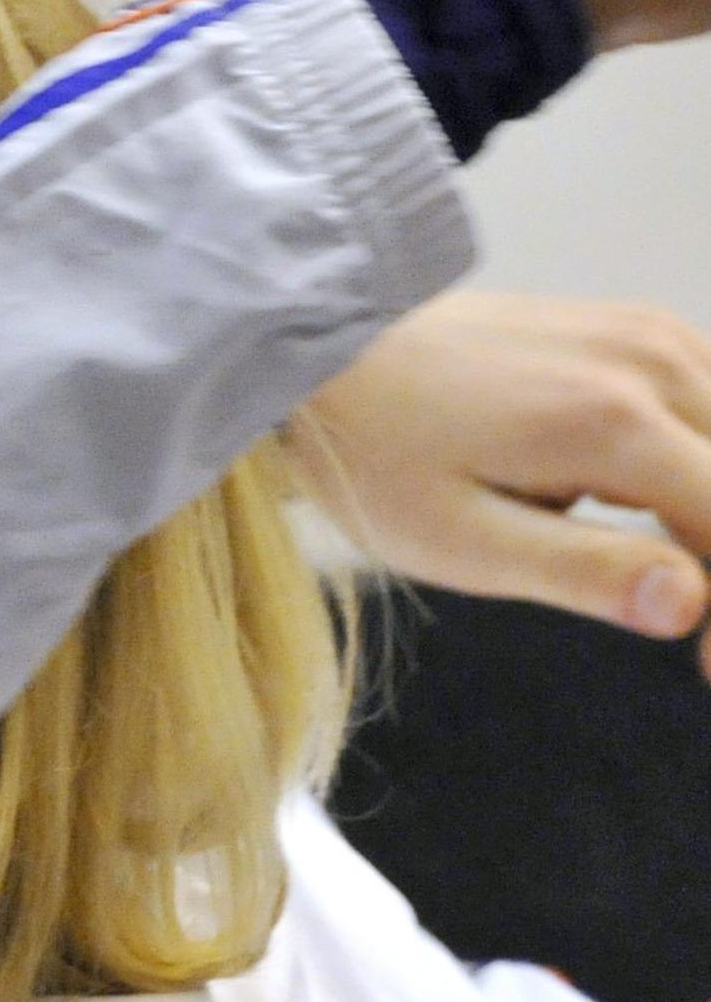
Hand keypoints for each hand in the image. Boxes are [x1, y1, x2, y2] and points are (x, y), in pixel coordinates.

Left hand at [294, 292, 710, 668]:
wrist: (328, 357)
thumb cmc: (379, 460)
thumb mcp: (460, 541)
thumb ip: (581, 572)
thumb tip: (691, 606)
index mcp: (612, 422)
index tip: (707, 670)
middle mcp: (653, 363)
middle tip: (697, 643)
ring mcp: (652, 336)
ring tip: (670, 582)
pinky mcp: (641, 331)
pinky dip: (708, 464)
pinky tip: (669, 516)